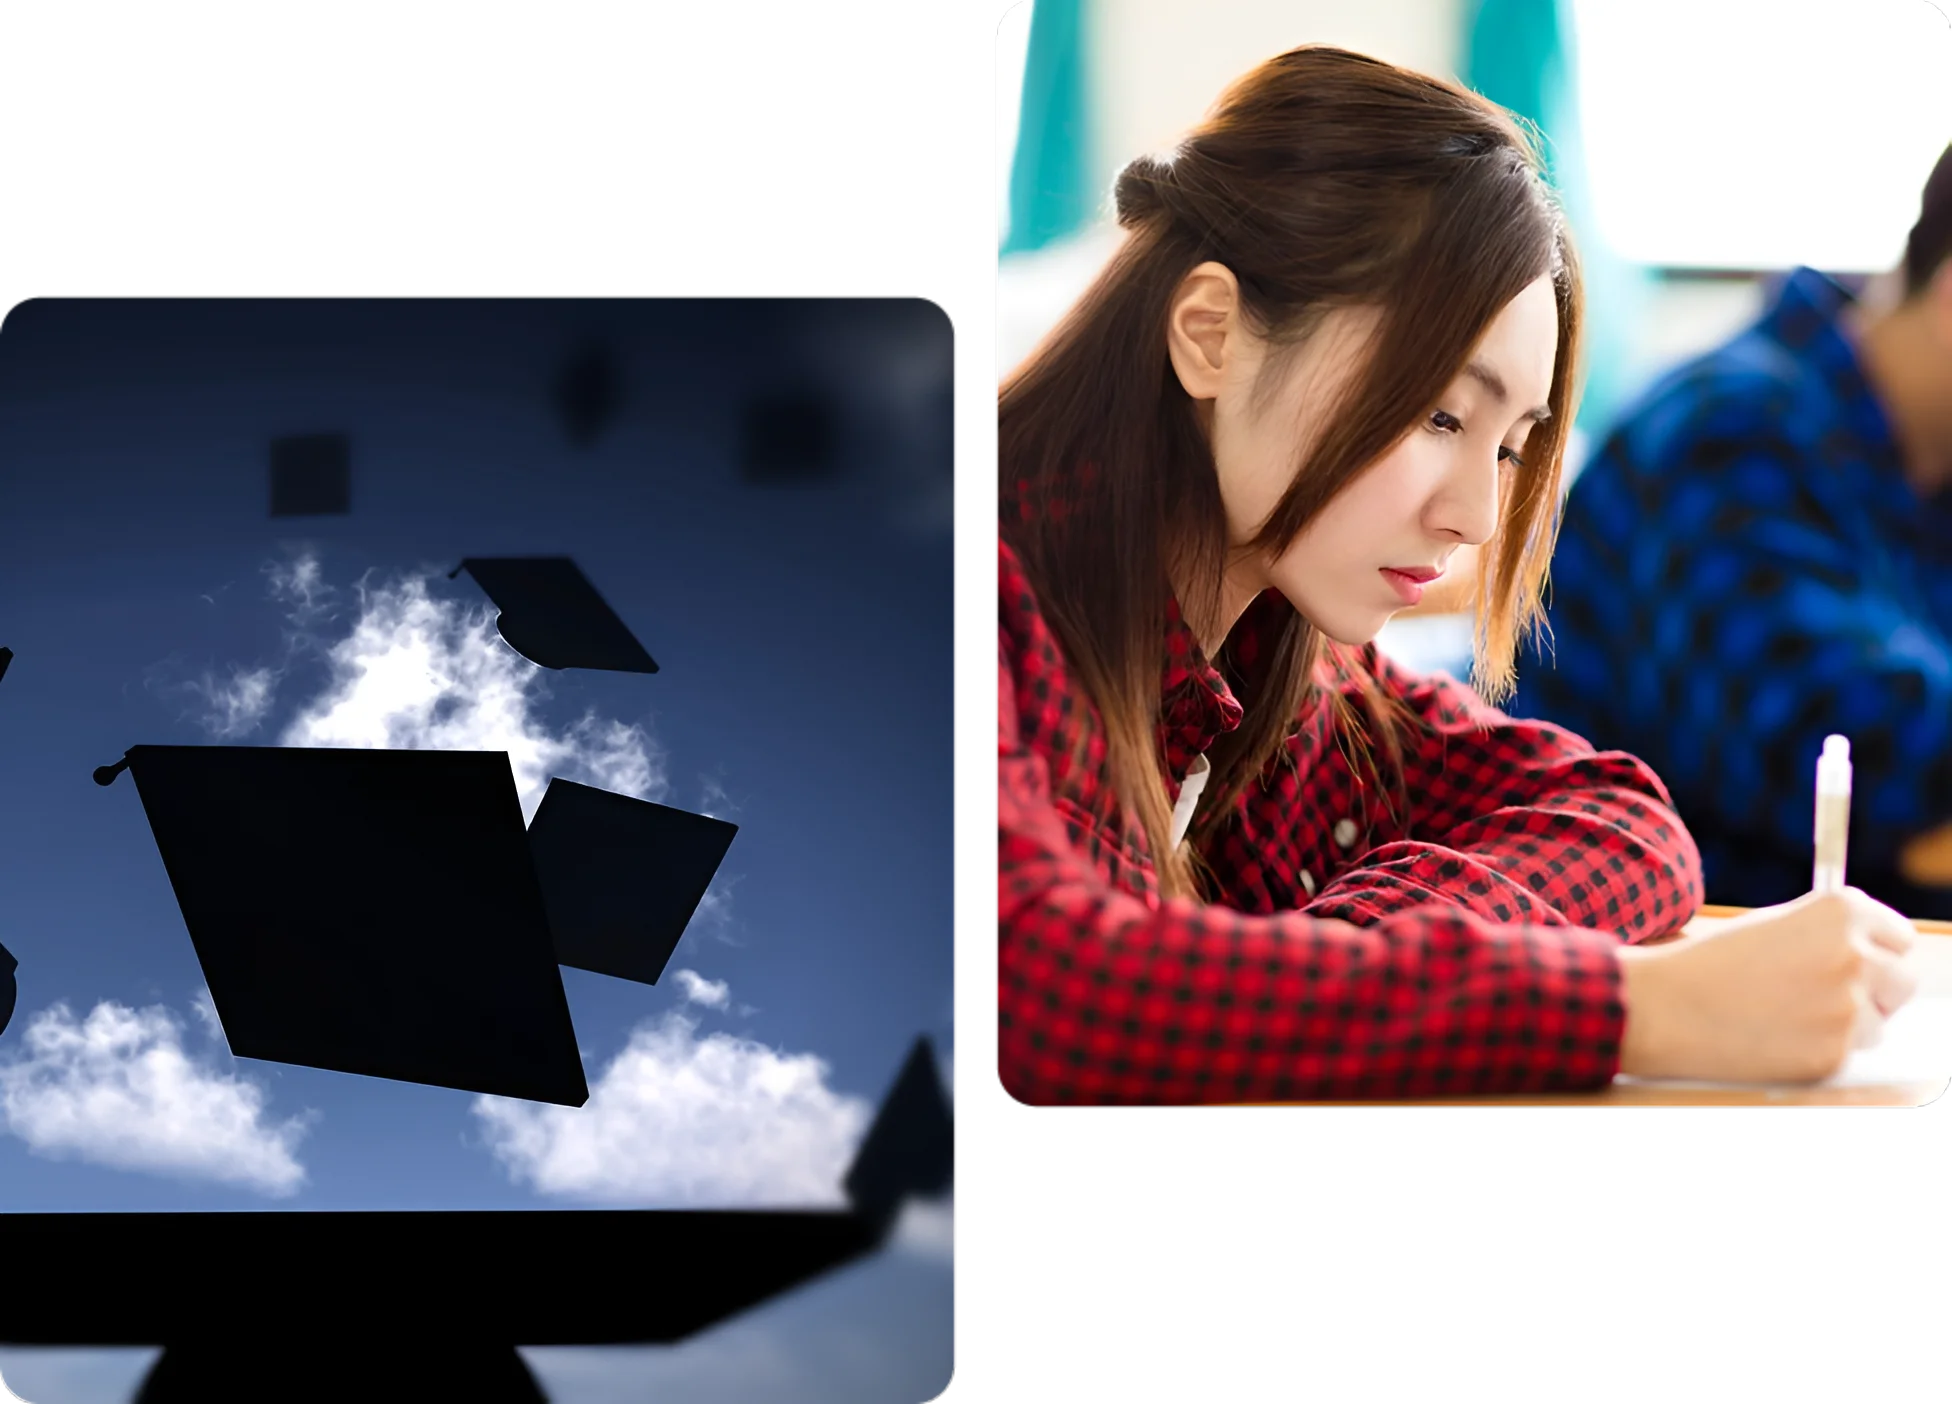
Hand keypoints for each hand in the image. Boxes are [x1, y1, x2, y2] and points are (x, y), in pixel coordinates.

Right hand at [1616, 888, 1918, 1082]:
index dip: (1875, 951)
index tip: (1855, 961)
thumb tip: (1870, 954)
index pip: (1899, 936)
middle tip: (1824, 995)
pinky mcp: (1832, 1055)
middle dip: (1872, 990)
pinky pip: (1844, 1054)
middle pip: (1901, 981)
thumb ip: (1830, 934)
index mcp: (1841, 912)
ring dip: (1845, 1025)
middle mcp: (1855, 955)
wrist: (1663, 1006)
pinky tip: (1775, 1037)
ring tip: (1785, 1016)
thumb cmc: (1711, 962)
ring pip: (1876, 1023)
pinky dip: (1816, 1051)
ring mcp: (1848, 1008)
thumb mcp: (1776, 925)